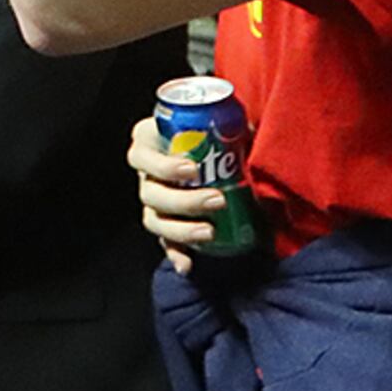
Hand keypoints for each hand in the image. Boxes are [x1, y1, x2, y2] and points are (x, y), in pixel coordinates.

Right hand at [126, 113, 221, 268]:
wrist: (210, 155)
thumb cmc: (209, 135)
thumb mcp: (216, 124)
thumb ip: (228, 125)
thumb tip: (249, 130)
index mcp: (148, 145)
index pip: (142, 156)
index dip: (163, 166)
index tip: (193, 169)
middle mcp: (145, 175)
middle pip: (150, 193)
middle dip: (183, 200)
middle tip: (217, 199)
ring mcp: (152, 203)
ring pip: (154, 220)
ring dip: (180, 229)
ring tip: (210, 231)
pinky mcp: (164, 225)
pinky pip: (164, 243)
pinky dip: (175, 255)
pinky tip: (187, 266)